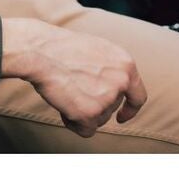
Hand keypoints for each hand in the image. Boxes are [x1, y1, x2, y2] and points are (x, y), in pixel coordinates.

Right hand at [0, 18, 147, 137]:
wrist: (40, 51)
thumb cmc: (61, 48)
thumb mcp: (97, 50)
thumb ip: (111, 69)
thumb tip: (112, 87)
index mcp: (125, 64)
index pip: (138, 95)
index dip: (130, 109)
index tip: (122, 116)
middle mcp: (121, 81)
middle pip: (112, 109)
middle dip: (93, 106)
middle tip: (72, 90)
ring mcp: (107, 98)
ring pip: (98, 120)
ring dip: (82, 113)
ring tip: (66, 92)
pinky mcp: (91, 113)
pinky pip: (86, 130)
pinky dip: (73, 123)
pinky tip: (62, 106)